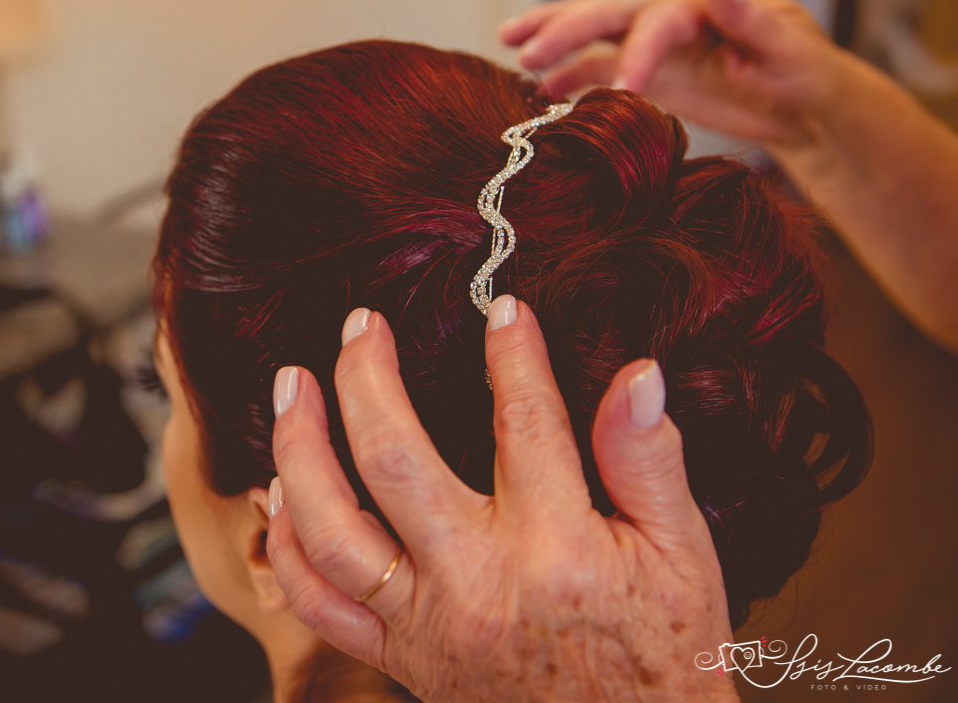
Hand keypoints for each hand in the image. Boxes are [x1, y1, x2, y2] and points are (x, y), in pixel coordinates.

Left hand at [266, 297, 739, 702]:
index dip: (511, 354)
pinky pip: (320, 606)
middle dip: (365, 378)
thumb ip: (651, 463)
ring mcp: (427, 625)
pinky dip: (289, 548)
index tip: (503, 309)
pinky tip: (284, 494)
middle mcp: (477, 584)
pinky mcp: (400, 659)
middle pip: (393, 460)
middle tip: (360, 325)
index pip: (522, 422)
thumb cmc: (664, 660)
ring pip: (333, 530)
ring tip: (291, 385)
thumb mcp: (684, 558)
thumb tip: (637, 377)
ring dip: (300, 449)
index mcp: (557, 551)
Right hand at [499, 0, 848, 148]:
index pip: (658, 20)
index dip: (637, 52)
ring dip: (554, 40)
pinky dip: (570, 78)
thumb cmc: (805, 74)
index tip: (624, 89)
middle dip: (565, 28)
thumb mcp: (789, 48)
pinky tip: (540, 92)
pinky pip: (600, 69)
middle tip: (526, 50)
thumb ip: (750, 17)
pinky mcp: (648, 73)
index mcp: (704, 4)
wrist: (803, 105)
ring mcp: (655, 45)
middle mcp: (671, 16)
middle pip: (609, 12)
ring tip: (511, 50)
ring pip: (595, 33)